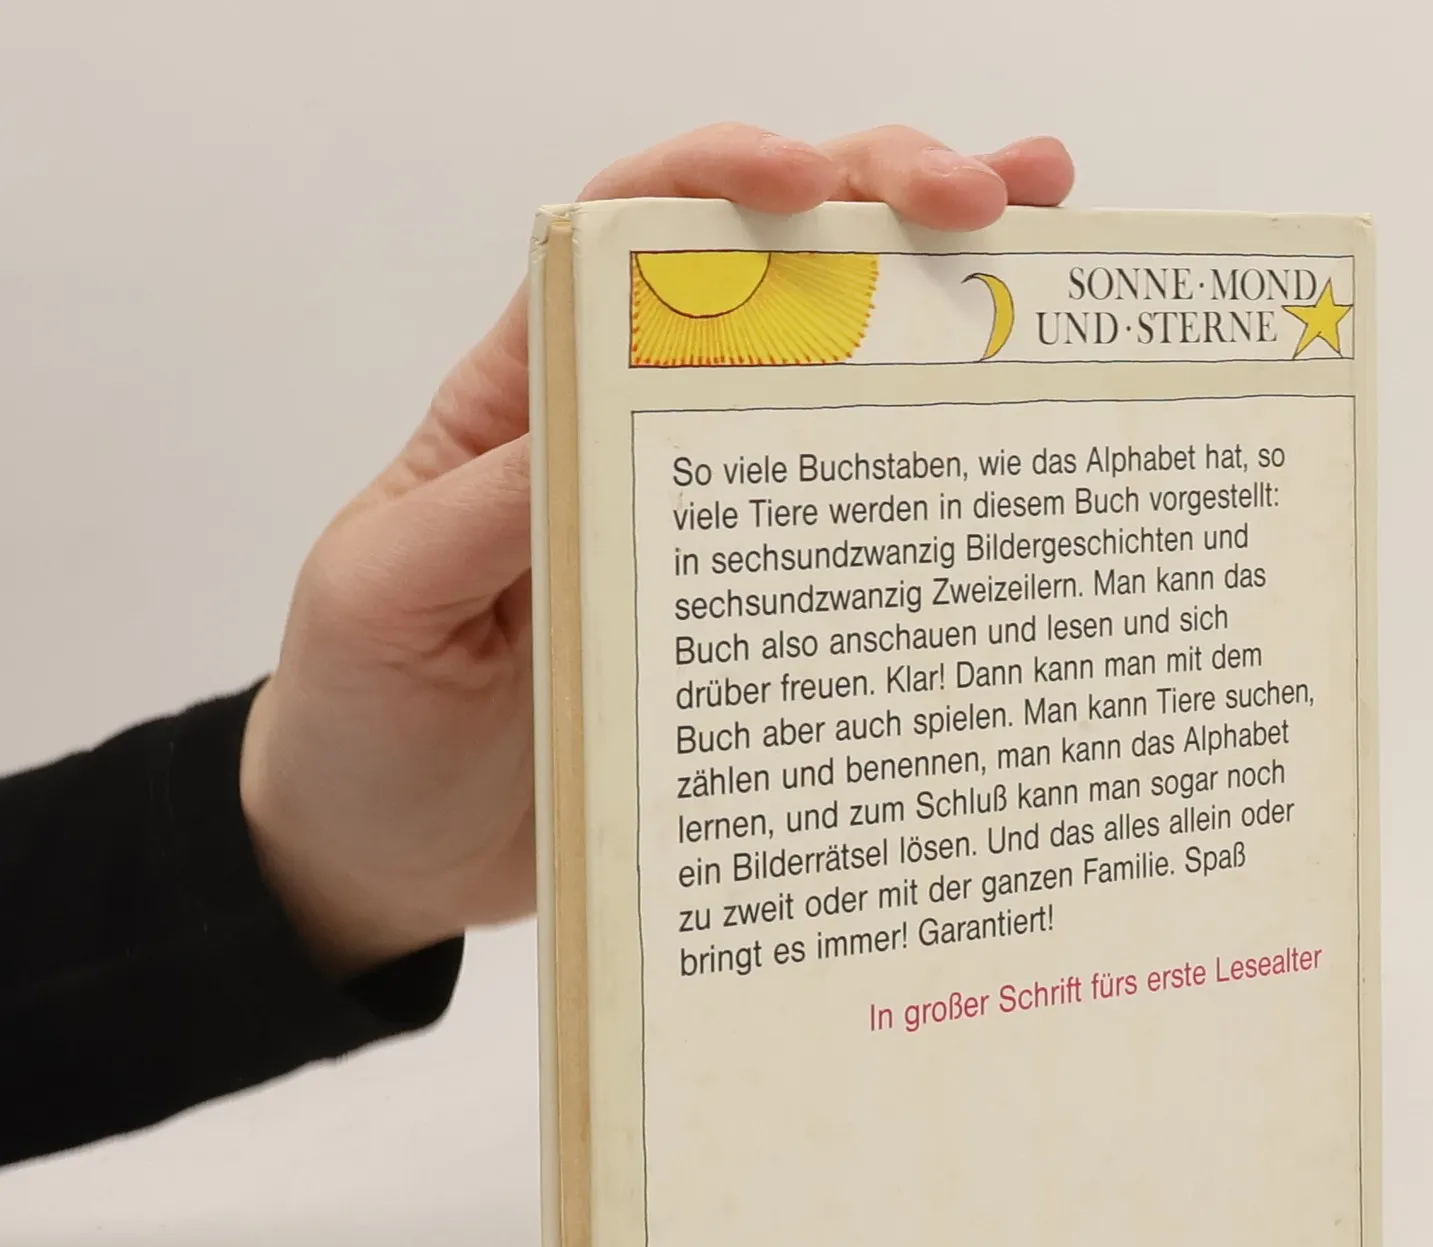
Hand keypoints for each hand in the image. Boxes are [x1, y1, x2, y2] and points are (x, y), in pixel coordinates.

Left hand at [240, 124, 1074, 977]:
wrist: (387, 860)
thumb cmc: (363, 723)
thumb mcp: (386, 602)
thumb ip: (485, 509)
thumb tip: (600, 425)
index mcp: (527, 403)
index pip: (631, 239)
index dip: (724, 180)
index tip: (819, 182)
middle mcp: (629, 438)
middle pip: (766, 279)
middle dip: (883, 206)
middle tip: (1006, 200)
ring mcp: (699, 529)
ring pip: (829, 389)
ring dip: (937, 312)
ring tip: (1048, 255)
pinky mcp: (745, 619)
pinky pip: (847, 541)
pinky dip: (931, 488)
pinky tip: (1017, 455)